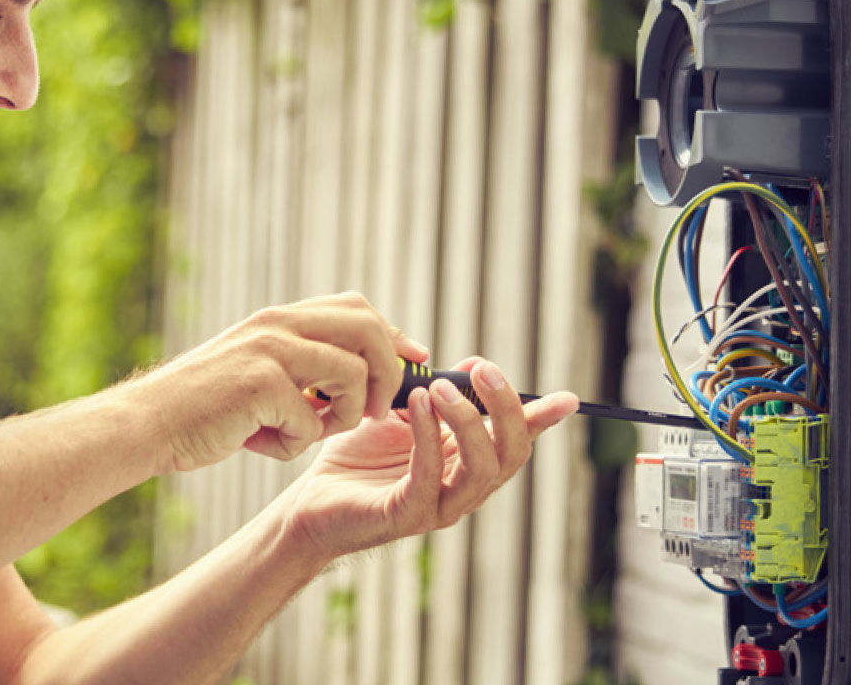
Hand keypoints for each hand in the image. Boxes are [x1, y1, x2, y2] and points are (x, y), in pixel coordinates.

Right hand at [142, 292, 429, 472]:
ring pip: (351, 374)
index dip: (393, 333)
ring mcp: (270, 350)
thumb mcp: (259, 372)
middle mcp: (278, 325)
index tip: (416, 357)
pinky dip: (295, 443)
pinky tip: (260, 444)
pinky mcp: (260, 383)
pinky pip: (311, 419)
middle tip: (376, 411)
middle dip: (387, 373)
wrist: (148, 424)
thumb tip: (356, 378)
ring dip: (341, 416)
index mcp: (280, 319)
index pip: (356, 308)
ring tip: (306, 433)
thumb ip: (302, 366)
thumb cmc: (206, 408)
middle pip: (368, 330)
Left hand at [280, 359, 578, 560]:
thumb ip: (438, 393)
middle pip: (509, 455)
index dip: (541, 419)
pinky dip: (427, 436)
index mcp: (466, 462)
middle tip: (483, 370)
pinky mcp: (406, 516)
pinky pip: (429, 477)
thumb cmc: (357, 457)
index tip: (567, 398)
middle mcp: (462, 488)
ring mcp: (438, 507)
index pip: (515, 440)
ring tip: (440, 387)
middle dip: (505, 409)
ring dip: (467, 422)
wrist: (310, 501)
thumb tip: (475, 363)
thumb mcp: (402, 412)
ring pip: (480, 471)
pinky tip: (416, 404)